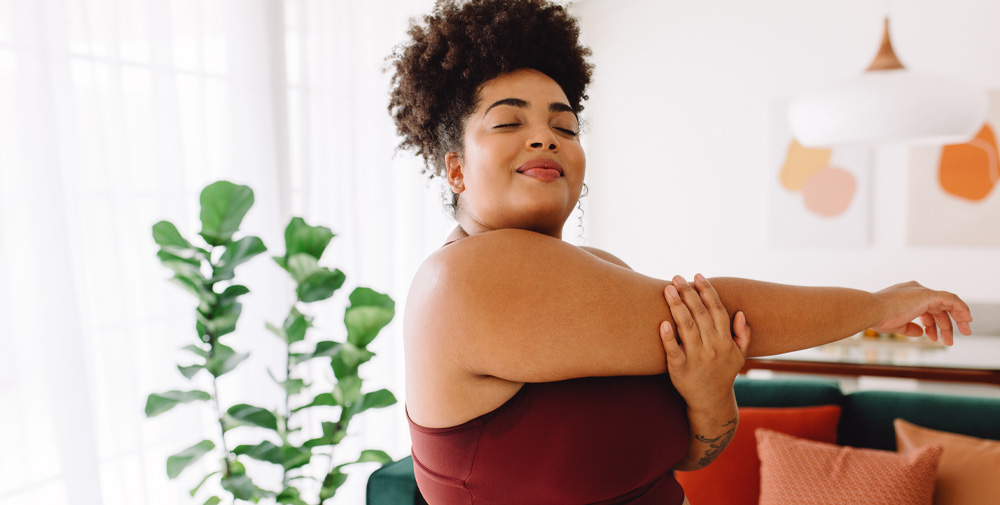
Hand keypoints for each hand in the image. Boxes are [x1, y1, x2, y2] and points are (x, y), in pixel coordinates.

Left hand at [660, 274, 750, 410]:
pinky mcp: (679, 369)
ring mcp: (696, 358)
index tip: (697, 276)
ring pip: (686, 327)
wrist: (711, 402)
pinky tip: (662, 323)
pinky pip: (673, 350)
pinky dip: (668, 337)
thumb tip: (740, 313)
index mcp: (725, 341)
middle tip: (676, 277)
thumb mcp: (739, 356)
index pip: (717, 310)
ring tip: (668, 289)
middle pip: (700, 314)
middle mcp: (712, 347)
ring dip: (677, 306)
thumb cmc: (723, 374)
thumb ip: (742, 335)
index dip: (708, 291)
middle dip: (688, 293)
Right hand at [870, 281, 972, 345]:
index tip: (933, 337)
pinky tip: (967, 320)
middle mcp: (916, 290)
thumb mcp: (896, 325)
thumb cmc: (878, 318)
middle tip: (948, 341)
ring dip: (955, 322)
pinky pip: (952, 300)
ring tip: (953, 340)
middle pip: (937, 308)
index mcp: (906, 295)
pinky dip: (961, 309)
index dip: (931, 324)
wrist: (872, 310)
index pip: (926, 309)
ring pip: (947, 305)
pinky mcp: (928, 294)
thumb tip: (920, 332)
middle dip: (944, 325)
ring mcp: (922, 291)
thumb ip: (910, 328)